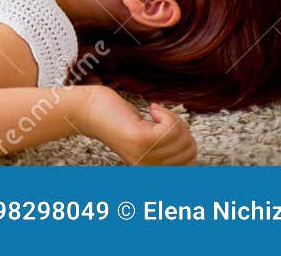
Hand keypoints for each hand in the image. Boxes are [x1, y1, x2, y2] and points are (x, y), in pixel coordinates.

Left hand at [80, 87, 195, 164]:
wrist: (88, 109)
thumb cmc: (119, 119)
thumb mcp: (147, 139)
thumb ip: (167, 149)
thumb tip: (192, 154)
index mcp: (151, 170)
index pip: (191, 164)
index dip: (188, 141)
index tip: (170, 127)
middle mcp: (148, 168)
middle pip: (190, 150)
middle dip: (183, 128)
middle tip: (162, 117)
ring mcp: (143, 155)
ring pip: (181, 138)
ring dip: (173, 118)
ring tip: (156, 113)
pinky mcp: (139, 139)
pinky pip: (170, 129)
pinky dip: (166, 114)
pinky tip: (153, 109)